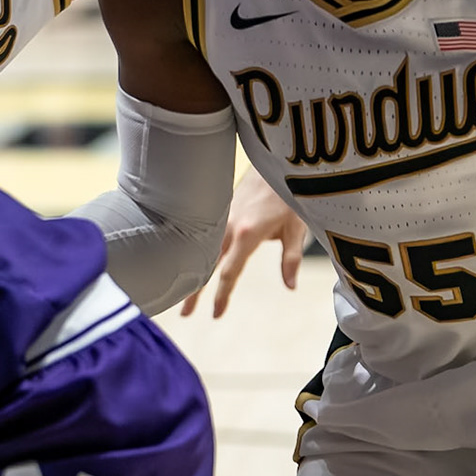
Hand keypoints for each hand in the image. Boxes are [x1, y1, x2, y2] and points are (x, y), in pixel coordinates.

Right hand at [180, 172, 308, 317]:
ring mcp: (220, 218)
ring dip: (191, 273)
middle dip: (194, 292)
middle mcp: (228, 227)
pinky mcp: (218, 210)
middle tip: (184, 315)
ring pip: (200, 252)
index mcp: (246, 234)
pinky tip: (186, 264)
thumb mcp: (295, 227)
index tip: (216, 314)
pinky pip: (202, 237)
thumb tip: (290, 286)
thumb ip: (290, 259)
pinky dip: (194, 254)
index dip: (222, 296)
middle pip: (206, 266)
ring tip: (180, 293)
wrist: (272, 160)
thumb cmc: (288, 194)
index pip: (230, 273)